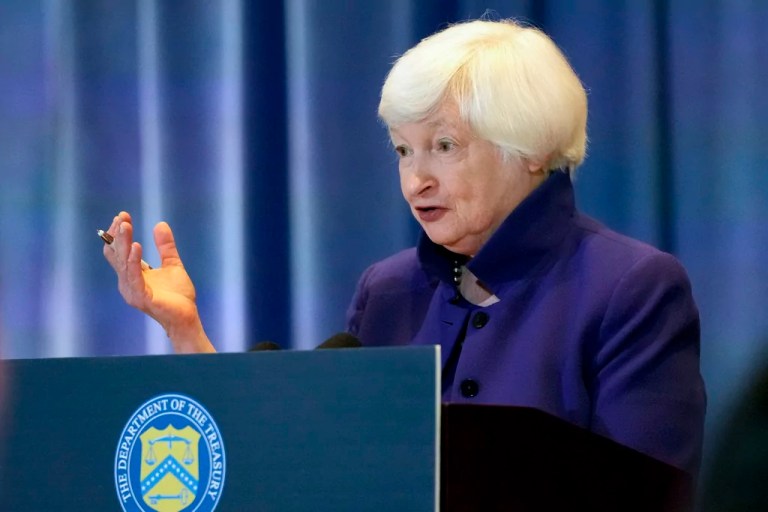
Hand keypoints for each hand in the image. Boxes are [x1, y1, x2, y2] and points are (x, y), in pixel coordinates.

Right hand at [102, 211, 214, 352]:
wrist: (187, 316)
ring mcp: (132, 290)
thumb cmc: (178, 295)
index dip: (117, 234)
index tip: (122, 216)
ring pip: (123, 262)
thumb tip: (160, 224)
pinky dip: (134, 260)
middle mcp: (127, 282)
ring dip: (124, 242)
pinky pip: (134, 276)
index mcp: (132, 274)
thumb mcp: (172, 264)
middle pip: (117, 254)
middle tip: (122, 216)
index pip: (118, 251)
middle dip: (118, 234)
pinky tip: (136, 246)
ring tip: (126, 225)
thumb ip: (165, 246)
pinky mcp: (142, 297)